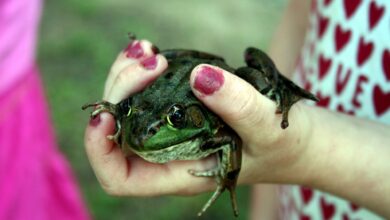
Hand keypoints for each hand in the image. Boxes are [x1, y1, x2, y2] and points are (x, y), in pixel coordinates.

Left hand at [84, 40, 312, 196]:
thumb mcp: (268, 128)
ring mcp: (172, 128)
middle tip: (149, 62)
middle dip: (120, 93)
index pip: (119, 177)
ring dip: (127, 75)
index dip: (100, 150)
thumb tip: (200, 77)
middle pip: (118, 131)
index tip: (108, 112)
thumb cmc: (284, 146)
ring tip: (147, 51)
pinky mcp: (181, 106)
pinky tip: (152, 50)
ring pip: (128, 106)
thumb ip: (239, 106)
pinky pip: (149, 88)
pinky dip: (142, 66)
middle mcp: (168, 153)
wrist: (297, 137)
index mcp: (179, 172)